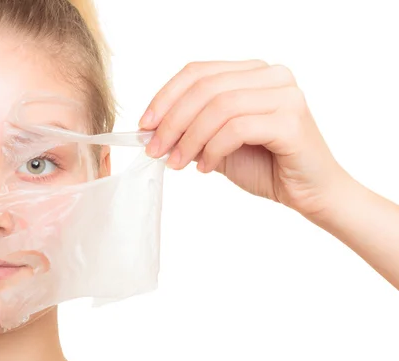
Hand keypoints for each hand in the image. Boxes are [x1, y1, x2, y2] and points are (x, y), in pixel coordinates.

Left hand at [139, 60, 350, 216]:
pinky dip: (213, 149)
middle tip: (154, 150)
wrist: (310, 193)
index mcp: (252, 72)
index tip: (145, 125)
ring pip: (218, 107)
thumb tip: (151, 129)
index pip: (197, 72)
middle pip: (205, 87)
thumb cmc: (266, 166)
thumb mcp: (216, 144)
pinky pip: (236, 128)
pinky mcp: (291, 120)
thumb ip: (190, 131)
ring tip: (177, 164)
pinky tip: (205, 168)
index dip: (165, 97)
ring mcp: (285, 94)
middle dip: (171, 121)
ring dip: (189, 139)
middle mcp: (271, 75)